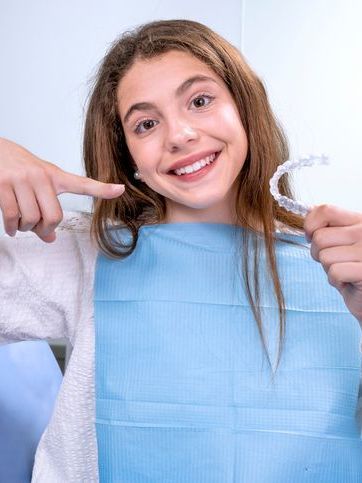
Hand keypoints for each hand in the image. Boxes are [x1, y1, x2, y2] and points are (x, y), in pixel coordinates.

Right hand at [0, 137, 124, 242]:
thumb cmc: (19, 169)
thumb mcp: (38, 184)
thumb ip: (47, 209)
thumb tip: (50, 239)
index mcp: (54, 176)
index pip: (82, 184)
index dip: (102, 188)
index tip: (120, 190)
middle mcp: (41, 176)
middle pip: (54, 216)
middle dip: (45, 229)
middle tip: (38, 228)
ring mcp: (21, 180)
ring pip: (32, 219)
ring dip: (26, 229)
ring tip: (21, 224)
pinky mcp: (2, 185)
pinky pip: (12, 216)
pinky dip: (12, 228)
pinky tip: (12, 227)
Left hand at [304, 204, 361, 324]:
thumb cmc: (353, 267)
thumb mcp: (343, 241)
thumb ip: (329, 226)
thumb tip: (308, 211)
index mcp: (360, 220)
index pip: (325, 210)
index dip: (310, 225)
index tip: (311, 237)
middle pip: (319, 237)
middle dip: (318, 253)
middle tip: (335, 261)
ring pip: (324, 256)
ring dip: (328, 268)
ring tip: (344, 271)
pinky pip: (334, 272)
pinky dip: (336, 280)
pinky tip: (348, 281)